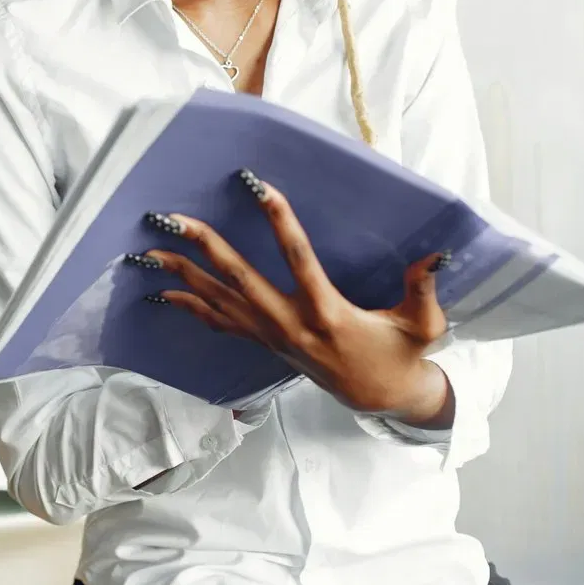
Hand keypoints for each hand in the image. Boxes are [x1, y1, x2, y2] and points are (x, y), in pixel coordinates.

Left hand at [141, 169, 453, 427]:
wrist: (381, 397)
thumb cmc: (402, 354)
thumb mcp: (422, 324)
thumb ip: (423, 288)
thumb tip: (436, 254)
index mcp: (329, 313)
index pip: (298, 257)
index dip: (279, 220)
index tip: (258, 187)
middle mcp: (291, 324)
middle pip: (239, 279)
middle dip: (203, 246)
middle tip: (172, 218)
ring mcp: (272, 336)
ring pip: (219, 300)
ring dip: (181, 273)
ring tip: (147, 249)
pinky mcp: (264, 343)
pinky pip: (218, 322)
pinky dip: (188, 303)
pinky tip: (161, 289)